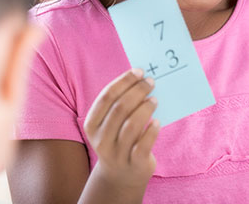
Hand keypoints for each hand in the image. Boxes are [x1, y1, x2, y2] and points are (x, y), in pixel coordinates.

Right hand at [83, 68, 159, 192]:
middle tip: (151, 82)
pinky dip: (152, 130)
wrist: (121, 176)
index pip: (107, 97)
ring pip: (131, 125)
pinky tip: (157, 122)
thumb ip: (120, 104)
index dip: (124, 81)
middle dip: (137, 91)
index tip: (139, 71)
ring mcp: (116, 153)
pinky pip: (143, 144)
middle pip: (120, 108)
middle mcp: (101, 139)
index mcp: (91, 124)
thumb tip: (141, 79)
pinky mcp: (133, 163)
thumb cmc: (119, 139)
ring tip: (154, 100)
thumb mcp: (111, 124)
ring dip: (145, 108)